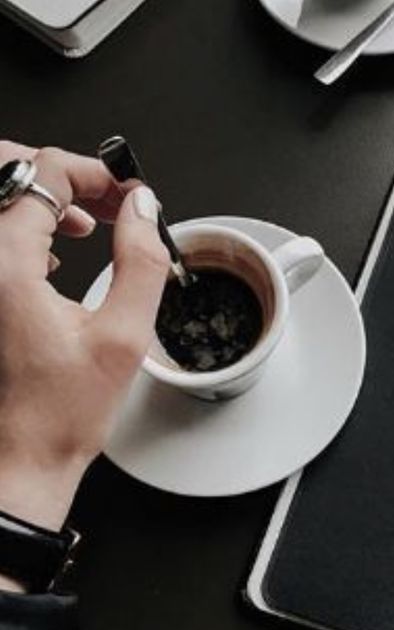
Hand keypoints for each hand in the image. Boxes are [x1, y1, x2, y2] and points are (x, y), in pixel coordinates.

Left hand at [0, 141, 168, 555]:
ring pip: (2, 202)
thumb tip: (143, 207)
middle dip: (60, 174)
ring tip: (88, 223)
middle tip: (103, 196)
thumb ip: (142, 260)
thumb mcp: (124, 336)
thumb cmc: (60, 414)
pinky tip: (56, 252)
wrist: (21, 456)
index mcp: (8, 268)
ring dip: (44, 197)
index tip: (126, 193)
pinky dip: (25, 225)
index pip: (43, 175)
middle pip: (8, 174)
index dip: (94, 173)